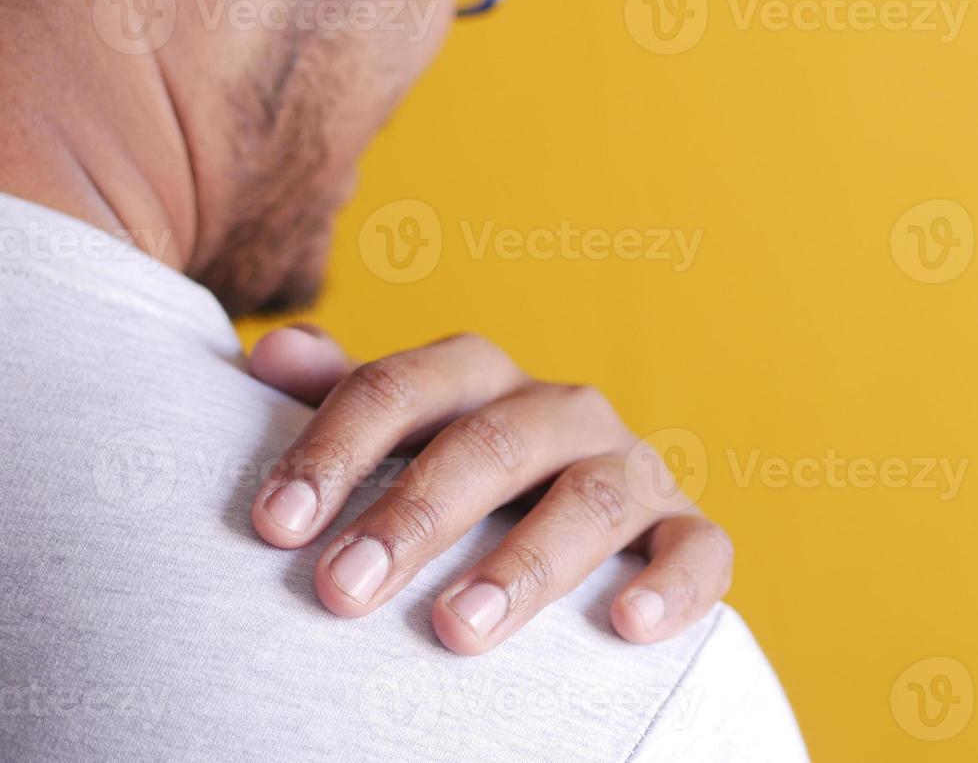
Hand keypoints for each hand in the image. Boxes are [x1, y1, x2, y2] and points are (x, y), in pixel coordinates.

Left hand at [246, 326, 732, 655]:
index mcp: (483, 379)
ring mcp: (632, 466)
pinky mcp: (686, 527)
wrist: (576, 516)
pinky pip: (699, 548)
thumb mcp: (403, 434)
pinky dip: (673, 582)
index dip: (336, 450)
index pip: (404, 388)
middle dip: (415, 514)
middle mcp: (563, 410)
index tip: (276, 526)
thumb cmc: (462, 482)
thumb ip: (345, 397)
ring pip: (591, 499)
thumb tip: (274, 352)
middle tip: (344, 589)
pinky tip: (628, 624)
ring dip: (524, 562)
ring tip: (458, 628)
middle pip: (491, 442)